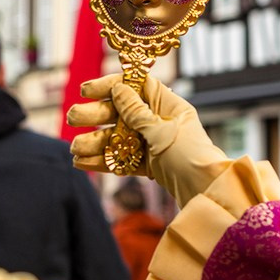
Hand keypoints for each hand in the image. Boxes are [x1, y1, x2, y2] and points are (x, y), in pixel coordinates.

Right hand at [67, 73, 230, 206]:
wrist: (207, 194)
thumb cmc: (191, 156)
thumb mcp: (162, 131)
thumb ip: (137, 112)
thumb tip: (118, 89)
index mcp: (168, 105)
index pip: (135, 85)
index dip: (109, 85)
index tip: (86, 90)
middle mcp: (159, 121)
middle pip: (121, 112)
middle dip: (95, 115)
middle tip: (73, 118)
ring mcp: (152, 144)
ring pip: (118, 139)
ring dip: (95, 142)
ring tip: (74, 149)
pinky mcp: (149, 166)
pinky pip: (122, 160)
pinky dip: (103, 161)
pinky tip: (82, 163)